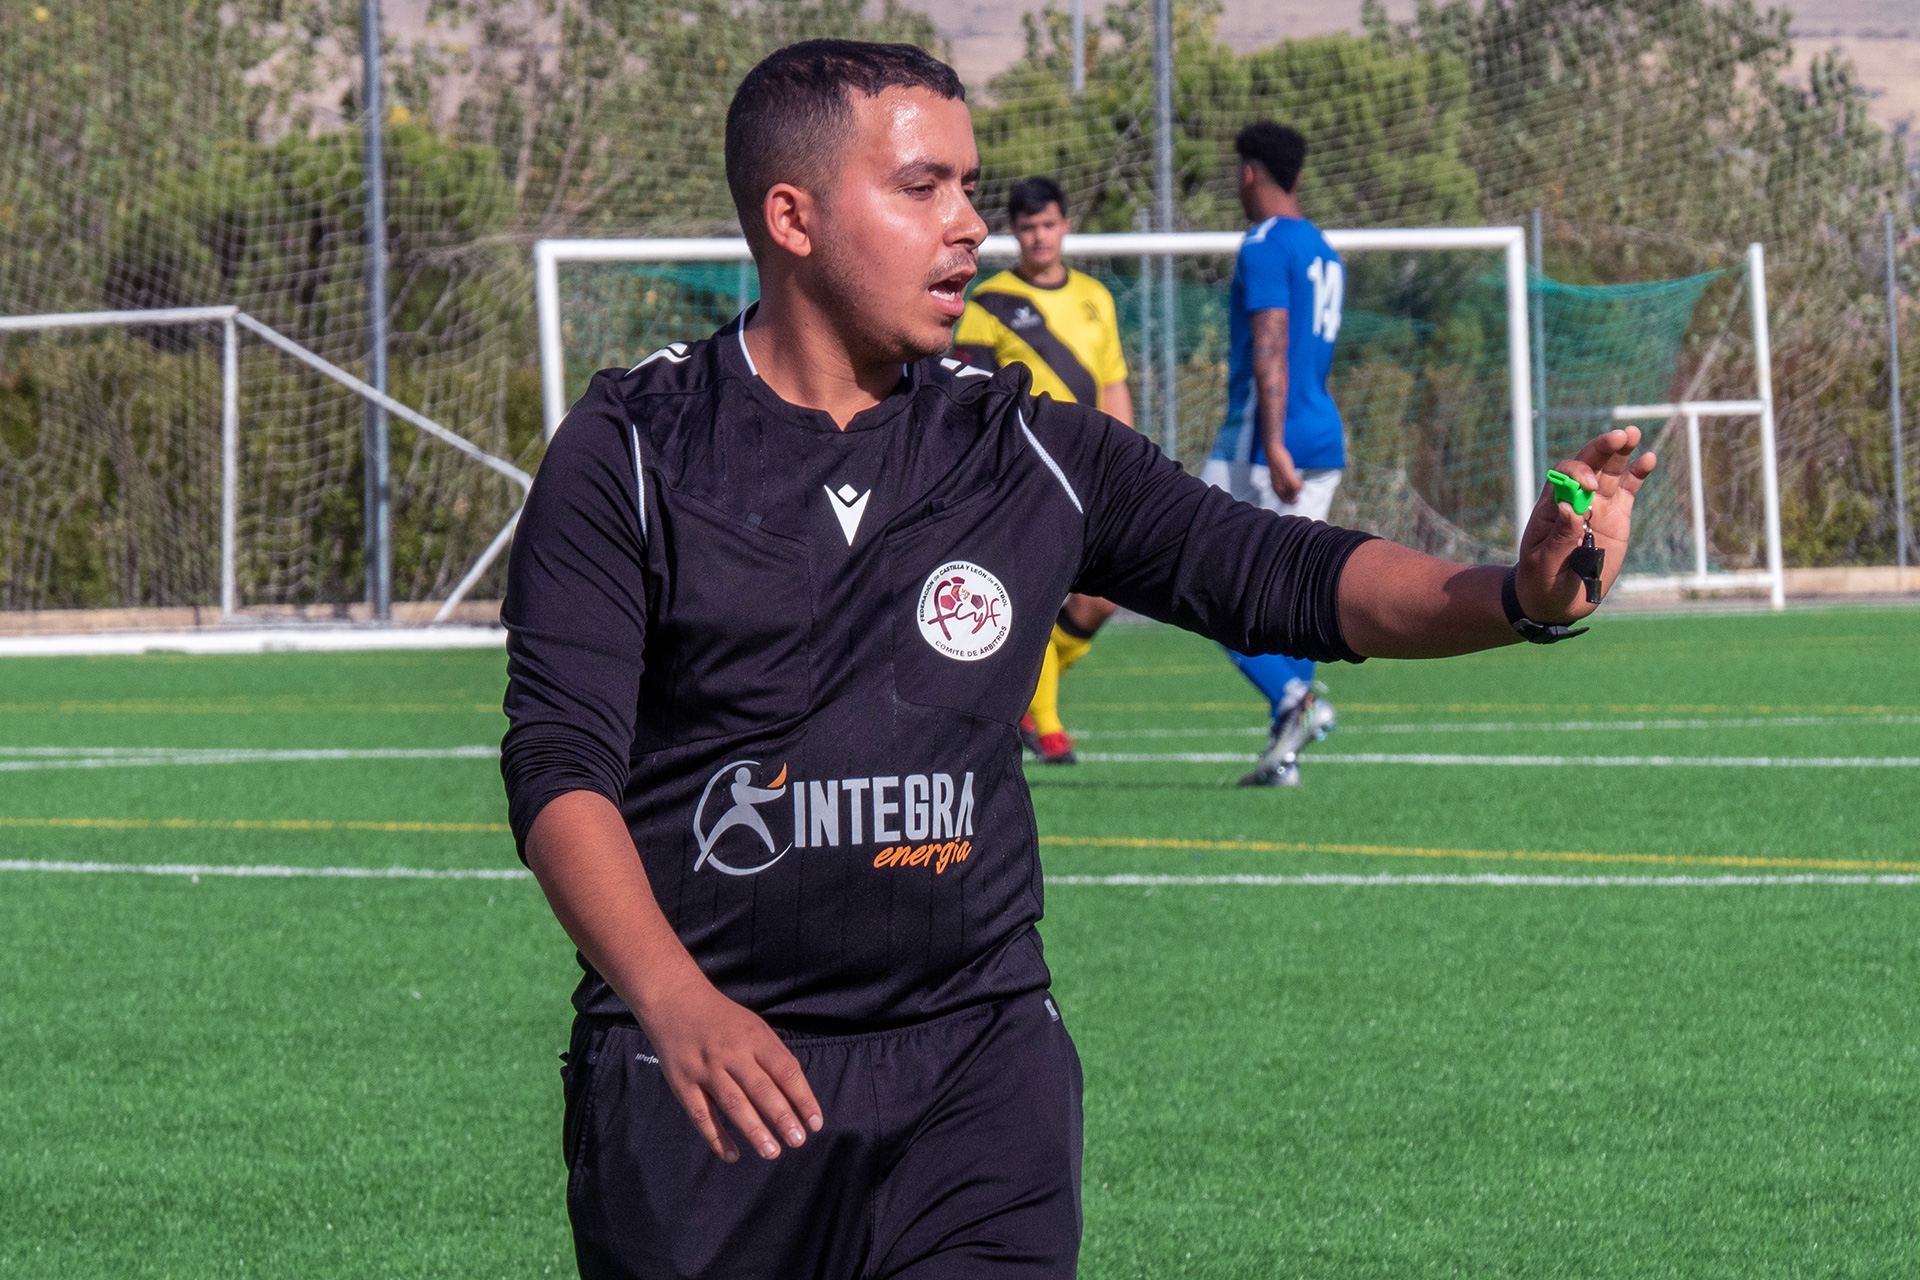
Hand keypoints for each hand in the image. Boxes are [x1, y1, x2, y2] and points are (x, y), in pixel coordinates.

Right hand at [636, 972, 822, 1162]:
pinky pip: (701, 1114)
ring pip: (733, 1103)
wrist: (674, 1001)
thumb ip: (774, 1055)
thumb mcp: (754, 1026)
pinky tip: (732, 1155)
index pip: (785, 1070)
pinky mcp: (682, 1083)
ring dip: (753, 1130)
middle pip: (761, 1088)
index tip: (815, 1123)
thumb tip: (798, 1091)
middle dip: (781, 1117)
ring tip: (772, 1152)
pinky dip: (716, 1137)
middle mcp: (731, 1053)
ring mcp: (705, 1068)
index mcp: (754, 1038)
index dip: (802, 1098)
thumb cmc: (723, 1019)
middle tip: (798, 1141)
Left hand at [1270, 451, 1304, 504]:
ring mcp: (1283, 483)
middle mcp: (1278, 488)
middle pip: (1291, 499)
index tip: (1296, 495)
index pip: (1284, 501)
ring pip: (1296, 492)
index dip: (1292, 500)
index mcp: (1275, 488)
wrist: (1273, 452)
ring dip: (1300, 487)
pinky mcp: (1288, 477)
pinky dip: (1300, 483)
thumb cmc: (1276, 463)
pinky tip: (1299, 477)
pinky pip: (1297, 486)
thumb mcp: (1277, 476)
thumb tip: (1289, 488)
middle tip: (1298, 484)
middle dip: (1297, 493)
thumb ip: (1281, 482)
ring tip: (1298, 479)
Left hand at [1515, 427, 1657, 622]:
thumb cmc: (1542, 580)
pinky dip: (1637, 474)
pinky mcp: (1617, 518)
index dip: (1578, 472)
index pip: (1565, 474)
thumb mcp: (1544, 563)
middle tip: (1620, 435)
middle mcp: (1576, 500)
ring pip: (1610, 472)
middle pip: (1589, 464)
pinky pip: (1628, 491)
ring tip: (1632, 434)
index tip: (1588, 485)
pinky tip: (1648, 459)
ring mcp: (1598, 507)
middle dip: (1603, 448)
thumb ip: (1559, 537)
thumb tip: (1571, 508)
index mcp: (1552, 506)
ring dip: (1621, 451)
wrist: (1557, 600)